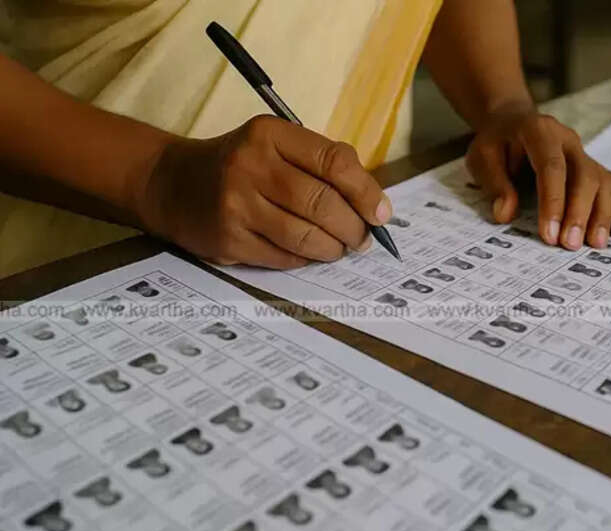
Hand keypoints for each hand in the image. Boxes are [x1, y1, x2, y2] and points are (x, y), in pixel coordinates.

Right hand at [136, 116, 390, 268]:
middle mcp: (250, 166)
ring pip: (305, 236)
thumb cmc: (241, 165)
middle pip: (322, 203)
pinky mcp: (227, 239)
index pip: (334, 163)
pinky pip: (283, 257)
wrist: (172, 184)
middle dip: (353, 227)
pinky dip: (305, 259)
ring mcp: (236, 205)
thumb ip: (323, 164)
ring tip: (340, 248)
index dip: (366, 192)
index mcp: (270, 134)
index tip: (381, 213)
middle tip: (363, 239)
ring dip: (333, 248)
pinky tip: (309, 254)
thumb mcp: (277, 145)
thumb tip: (375, 205)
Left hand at [466, 105, 610, 249]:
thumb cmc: (497, 143)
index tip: (549, 234)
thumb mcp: (483, 157)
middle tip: (570, 244)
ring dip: (602, 215)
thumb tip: (505, 213)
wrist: (513, 122)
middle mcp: (568, 140)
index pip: (552, 167)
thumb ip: (495, 183)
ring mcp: (584, 154)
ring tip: (596, 244)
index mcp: (540, 132)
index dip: (553, 202)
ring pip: (603, 183)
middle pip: (585, 176)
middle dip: (579, 213)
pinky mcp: (593, 168)